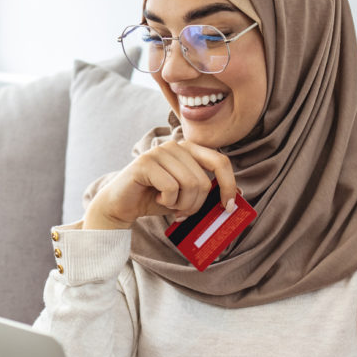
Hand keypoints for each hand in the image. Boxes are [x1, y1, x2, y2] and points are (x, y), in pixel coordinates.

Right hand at [82, 140, 237, 230]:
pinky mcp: (145, 162)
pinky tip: (157, 199)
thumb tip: (236, 197)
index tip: (229, 207)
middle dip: (195, 204)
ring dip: (181, 204)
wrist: (121, 205)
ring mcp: (159, 151)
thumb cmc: (154, 199)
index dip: (228, 185)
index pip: (220, 161)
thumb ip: (206, 191)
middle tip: (181, 211)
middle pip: (203, 180)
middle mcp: (175, 145)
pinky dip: (167, 201)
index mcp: (189, 149)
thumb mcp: (186, 195)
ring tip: (168, 204)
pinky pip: (170, 187)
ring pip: (189, 185)